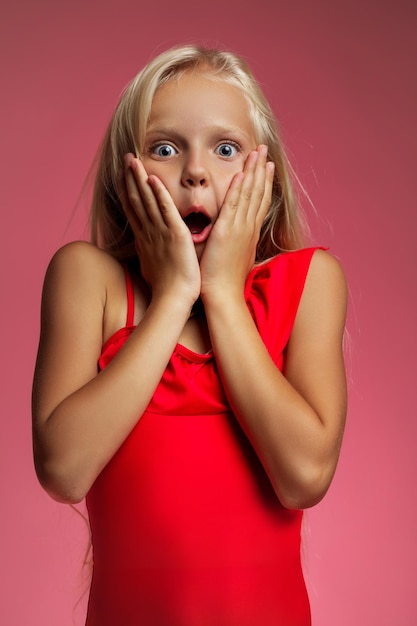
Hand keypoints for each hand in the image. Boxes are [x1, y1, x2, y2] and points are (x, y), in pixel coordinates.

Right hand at [119, 154, 200, 304]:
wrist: (173, 299)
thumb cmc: (166, 288)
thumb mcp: (151, 267)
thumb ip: (148, 254)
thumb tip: (144, 253)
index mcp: (144, 239)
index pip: (133, 209)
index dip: (126, 190)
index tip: (122, 174)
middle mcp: (148, 232)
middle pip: (135, 199)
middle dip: (129, 177)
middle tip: (126, 157)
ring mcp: (160, 233)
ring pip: (146, 200)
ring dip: (139, 179)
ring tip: (133, 159)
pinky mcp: (175, 235)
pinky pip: (165, 211)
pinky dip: (159, 195)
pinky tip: (152, 179)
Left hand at [200, 145, 273, 300]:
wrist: (223, 296)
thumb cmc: (226, 281)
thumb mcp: (236, 258)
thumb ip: (238, 244)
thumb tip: (239, 240)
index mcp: (250, 233)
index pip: (259, 202)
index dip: (264, 183)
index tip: (267, 167)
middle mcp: (249, 228)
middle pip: (258, 193)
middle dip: (262, 170)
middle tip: (264, 150)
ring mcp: (240, 229)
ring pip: (249, 195)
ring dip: (253, 172)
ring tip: (257, 153)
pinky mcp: (227, 232)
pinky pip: (234, 206)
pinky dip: (239, 189)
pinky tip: (241, 174)